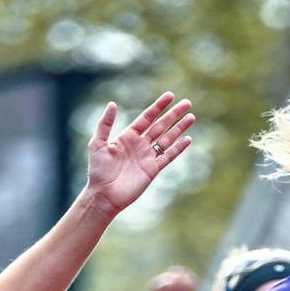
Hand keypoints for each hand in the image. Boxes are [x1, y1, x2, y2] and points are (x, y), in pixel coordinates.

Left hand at [83, 94, 194, 215]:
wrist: (104, 195)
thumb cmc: (98, 170)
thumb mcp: (98, 144)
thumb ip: (105, 124)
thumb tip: (112, 104)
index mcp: (128, 136)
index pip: (147, 117)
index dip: (158, 106)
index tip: (170, 95)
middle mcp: (140, 144)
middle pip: (161, 126)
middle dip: (174, 114)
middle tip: (187, 103)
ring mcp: (147, 157)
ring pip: (167, 139)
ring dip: (179, 128)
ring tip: (191, 117)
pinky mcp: (152, 170)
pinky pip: (168, 157)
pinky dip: (178, 149)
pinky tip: (188, 139)